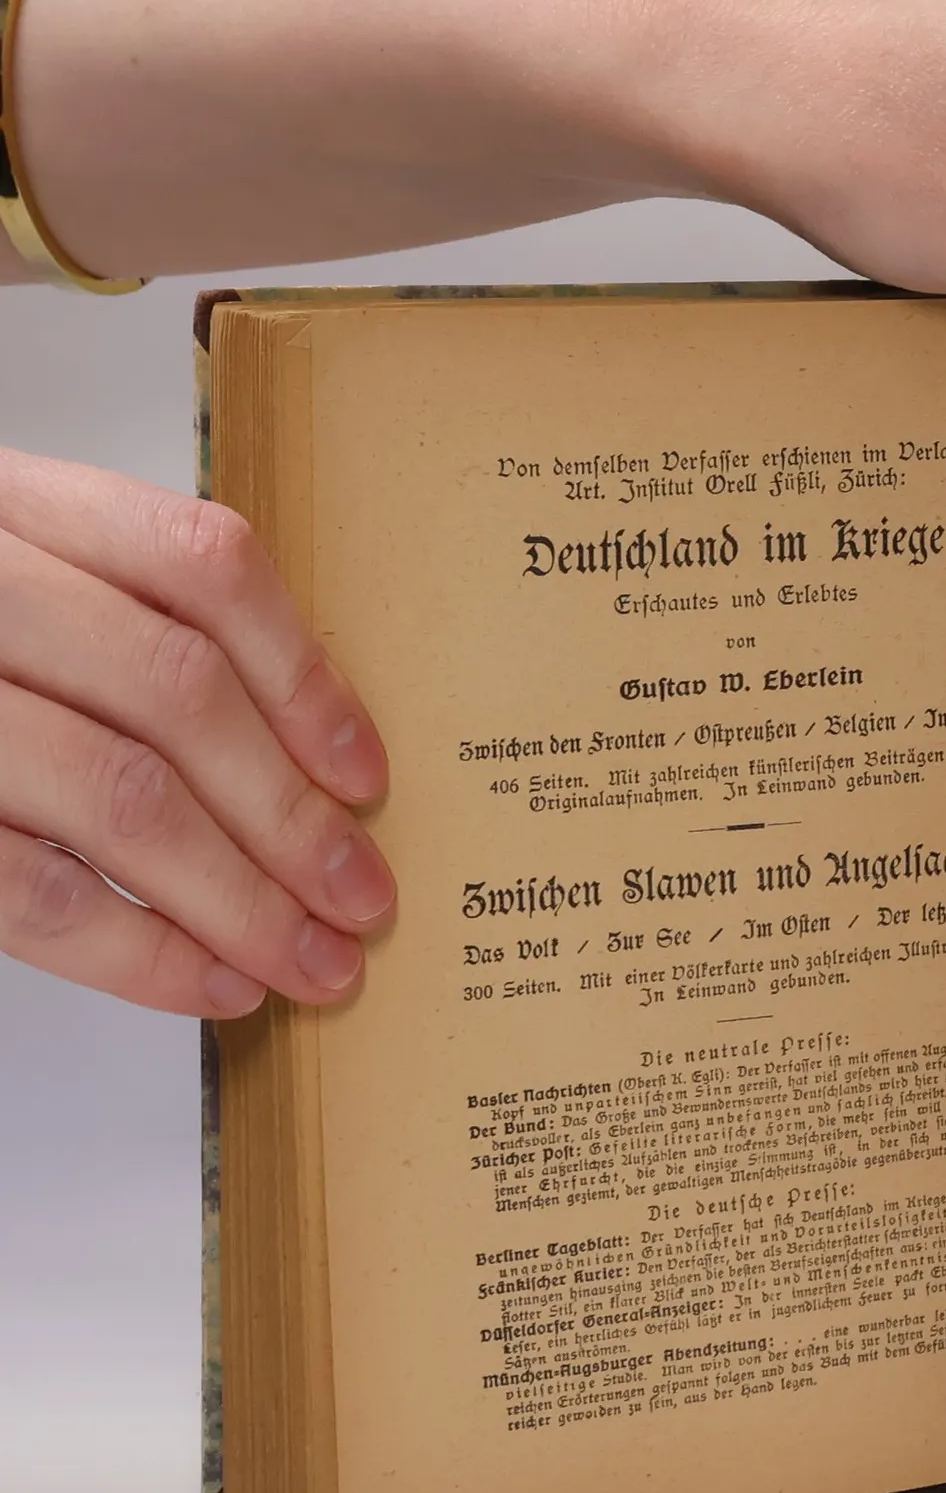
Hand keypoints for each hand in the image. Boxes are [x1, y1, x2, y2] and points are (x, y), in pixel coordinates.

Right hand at [0, 448, 393, 1017]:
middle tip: (362, 901)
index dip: (303, 679)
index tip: (365, 777)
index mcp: (19, 508)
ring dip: (242, 901)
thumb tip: (311, 772)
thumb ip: (136, 633)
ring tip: (312, 963)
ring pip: (123, 797)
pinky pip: (39, 893)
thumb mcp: (29, 589)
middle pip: (179, 695)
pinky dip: (146, 952)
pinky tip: (215, 984)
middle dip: (291, 817)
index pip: (201, 567)